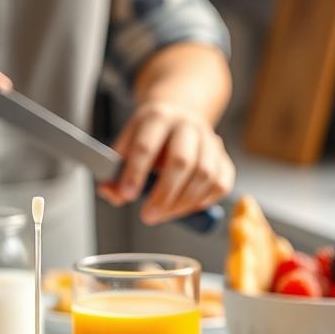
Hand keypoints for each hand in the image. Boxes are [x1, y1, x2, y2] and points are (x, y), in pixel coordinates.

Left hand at [98, 101, 234, 225]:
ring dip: (183, 203)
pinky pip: (220, 185)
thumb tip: (111, 193)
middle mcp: (188, 125)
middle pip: (182, 161)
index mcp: (158, 117)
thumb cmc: (149, 139)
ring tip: (164, 214)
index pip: (146, 145)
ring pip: (204, 175)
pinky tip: (185, 207)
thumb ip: (114, 172)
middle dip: (164, 194)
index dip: (136, 172)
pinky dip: (203, 202)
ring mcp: (210, 141)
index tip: (127, 195)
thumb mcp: (126, 146)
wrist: (179, 119)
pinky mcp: (224, 159)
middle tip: (148, 216)